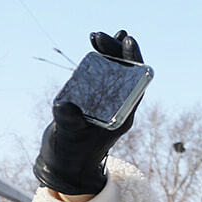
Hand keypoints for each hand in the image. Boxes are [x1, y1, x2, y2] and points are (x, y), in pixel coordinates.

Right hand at [33, 30, 143, 195]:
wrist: (66, 165)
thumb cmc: (71, 154)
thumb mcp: (69, 137)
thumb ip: (69, 122)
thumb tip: (65, 105)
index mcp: (123, 116)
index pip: (136, 84)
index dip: (134, 61)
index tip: (128, 42)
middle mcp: (119, 108)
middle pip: (126, 74)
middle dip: (118, 53)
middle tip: (104, 36)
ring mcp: (107, 104)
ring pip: (115, 74)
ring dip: (110, 53)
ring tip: (100, 36)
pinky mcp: (94, 102)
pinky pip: (101, 78)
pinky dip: (99, 62)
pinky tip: (95, 47)